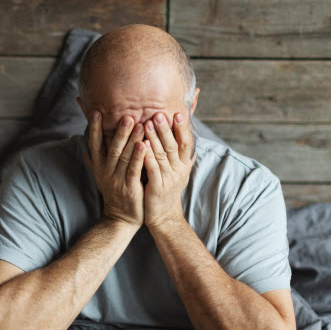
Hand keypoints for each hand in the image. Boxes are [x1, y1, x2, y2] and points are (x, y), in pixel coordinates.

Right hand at [84, 110, 145, 228]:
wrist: (120, 219)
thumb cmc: (114, 193)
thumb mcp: (101, 176)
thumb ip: (95, 161)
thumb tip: (84, 145)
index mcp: (99, 167)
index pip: (94, 144)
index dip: (94, 128)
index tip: (95, 111)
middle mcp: (106, 171)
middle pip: (111, 147)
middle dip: (119, 131)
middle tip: (126, 114)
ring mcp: (117, 180)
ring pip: (123, 157)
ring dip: (131, 140)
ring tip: (139, 124)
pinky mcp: (129, 188)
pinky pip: (133, 170)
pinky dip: (138, 157)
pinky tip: (145, 145)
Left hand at [142, 111, 195, 228]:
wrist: (164, 215)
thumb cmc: (168, 188)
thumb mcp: (178, 171)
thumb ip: (181, 154)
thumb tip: (188, 136)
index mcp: (184, 165)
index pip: (186, 143)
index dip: (182, 129)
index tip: (177, 114)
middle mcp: (179, 170)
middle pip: (173, 146)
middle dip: (165, 129)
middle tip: (158, 114)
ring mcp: (169, 179)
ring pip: (162, 156)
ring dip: (154, 139)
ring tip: (146, 124)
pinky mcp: (158, 187)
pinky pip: (153, 170)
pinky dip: (147, 157)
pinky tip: (141, 146)